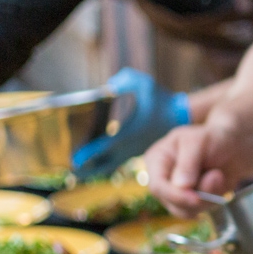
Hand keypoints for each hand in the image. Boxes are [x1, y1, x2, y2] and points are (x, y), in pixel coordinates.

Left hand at [73, 68, 189, 179]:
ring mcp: (133, 150)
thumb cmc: (162, 99)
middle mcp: (130, 145)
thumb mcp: (146, 84)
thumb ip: (126, 80)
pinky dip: (105, 165)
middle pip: (105, 163)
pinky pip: (117, 162)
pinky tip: (94, 165)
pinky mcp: (136, 151)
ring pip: (111, 165)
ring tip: (78, 172)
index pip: (105, 146)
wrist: (181, 114)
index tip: (74, 159)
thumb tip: (109, 86)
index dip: (89, 153)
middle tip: (71, 170)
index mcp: (130, 132)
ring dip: (95, 169)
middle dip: (87, 168)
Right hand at [143, 123, 235, 215]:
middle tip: (217, 176)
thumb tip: (180, 186)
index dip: (175, 195)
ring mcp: (176, 192)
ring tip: (218, 175)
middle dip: (197, 196)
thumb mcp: (198, 142)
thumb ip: (188, 163)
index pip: (157, 186)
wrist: (234, 147)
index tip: (196, 198)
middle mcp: (163, 179)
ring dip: (208, 198)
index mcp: (157, 160)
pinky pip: (200, 211)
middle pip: (171, 203)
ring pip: (187, 211)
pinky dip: (213, 200)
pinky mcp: (191, 201)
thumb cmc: (213, 138)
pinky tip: (218, 183)